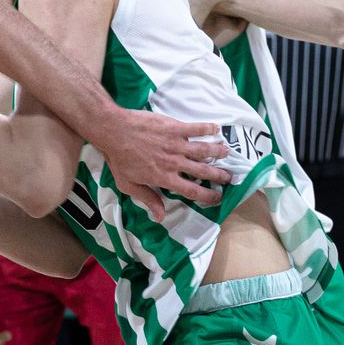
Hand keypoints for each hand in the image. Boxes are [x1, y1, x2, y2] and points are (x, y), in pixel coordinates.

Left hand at [101, 109, 230, 219]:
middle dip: (219, 175)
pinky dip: (208, 128)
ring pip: (203, 149)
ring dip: (218, 151)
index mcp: (165, 178)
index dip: (207, 196)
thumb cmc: (119, 159)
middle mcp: (175, 163)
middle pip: (203, 171)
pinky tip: (217, 128)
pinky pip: (196, 128)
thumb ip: (148, 199)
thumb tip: (160, 217)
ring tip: (227, 153)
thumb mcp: (128, 185)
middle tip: (229, 177)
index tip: (218, 197)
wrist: (114, 132)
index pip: (192, 190)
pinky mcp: (174, 127)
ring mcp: (176, 144)